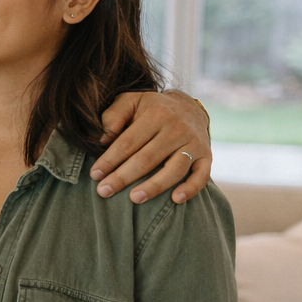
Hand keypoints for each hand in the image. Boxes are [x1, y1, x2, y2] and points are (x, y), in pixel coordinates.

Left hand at [90, 91, 211, 203]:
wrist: (189, 107)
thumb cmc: (151, 109)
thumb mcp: (130, 102)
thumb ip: (113, 116)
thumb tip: (102, 139)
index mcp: (155, 114)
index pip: (128, 142)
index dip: (110, 160)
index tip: (95, 175)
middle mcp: (176, 129)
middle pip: (147, 158)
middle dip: (123, 177)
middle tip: (104, 191)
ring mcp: (193, 143)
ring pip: (174, 169)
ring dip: (154, 186)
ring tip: (134, 199)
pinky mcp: (206, 156)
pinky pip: (202, 175)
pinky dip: (191, 188)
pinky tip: (176, 199)